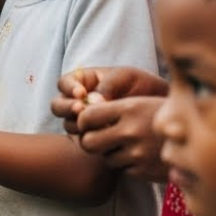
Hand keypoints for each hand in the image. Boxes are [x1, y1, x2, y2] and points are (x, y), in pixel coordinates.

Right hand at [51, 67, 166, 135]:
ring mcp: (84, 120)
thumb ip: (107, 85)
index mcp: (83, 82)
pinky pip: (82, 139)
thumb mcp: (125, 77)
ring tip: (95, 123)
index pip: (64, 83)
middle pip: (58, 105)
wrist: (157, 106)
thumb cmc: (141, 85)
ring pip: (68, 124)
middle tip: (80, 109)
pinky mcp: (93, 136)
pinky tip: (104, 135)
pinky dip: (89, 137)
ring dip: (76, 124)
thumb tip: (92, 102)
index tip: (81, 93)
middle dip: (66, 108)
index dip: (68, 88)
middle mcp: (78, 102)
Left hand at [76, 96, 168, 181]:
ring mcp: (138, 153)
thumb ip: (113, 107)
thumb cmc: (163, 115)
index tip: (88, 123)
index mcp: (128, 108)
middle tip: (98, 139)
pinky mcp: (145, 171)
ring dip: (111, 154)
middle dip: (89, 141)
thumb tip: (82, 110)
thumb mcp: (141, 102)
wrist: (199, 135)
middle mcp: (131, 131)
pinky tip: (140, 156)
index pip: (86, 116)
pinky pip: (123, 170)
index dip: (83, 121)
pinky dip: (128, 165)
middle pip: (88, 143)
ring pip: (106, 159)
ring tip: (126, 146)